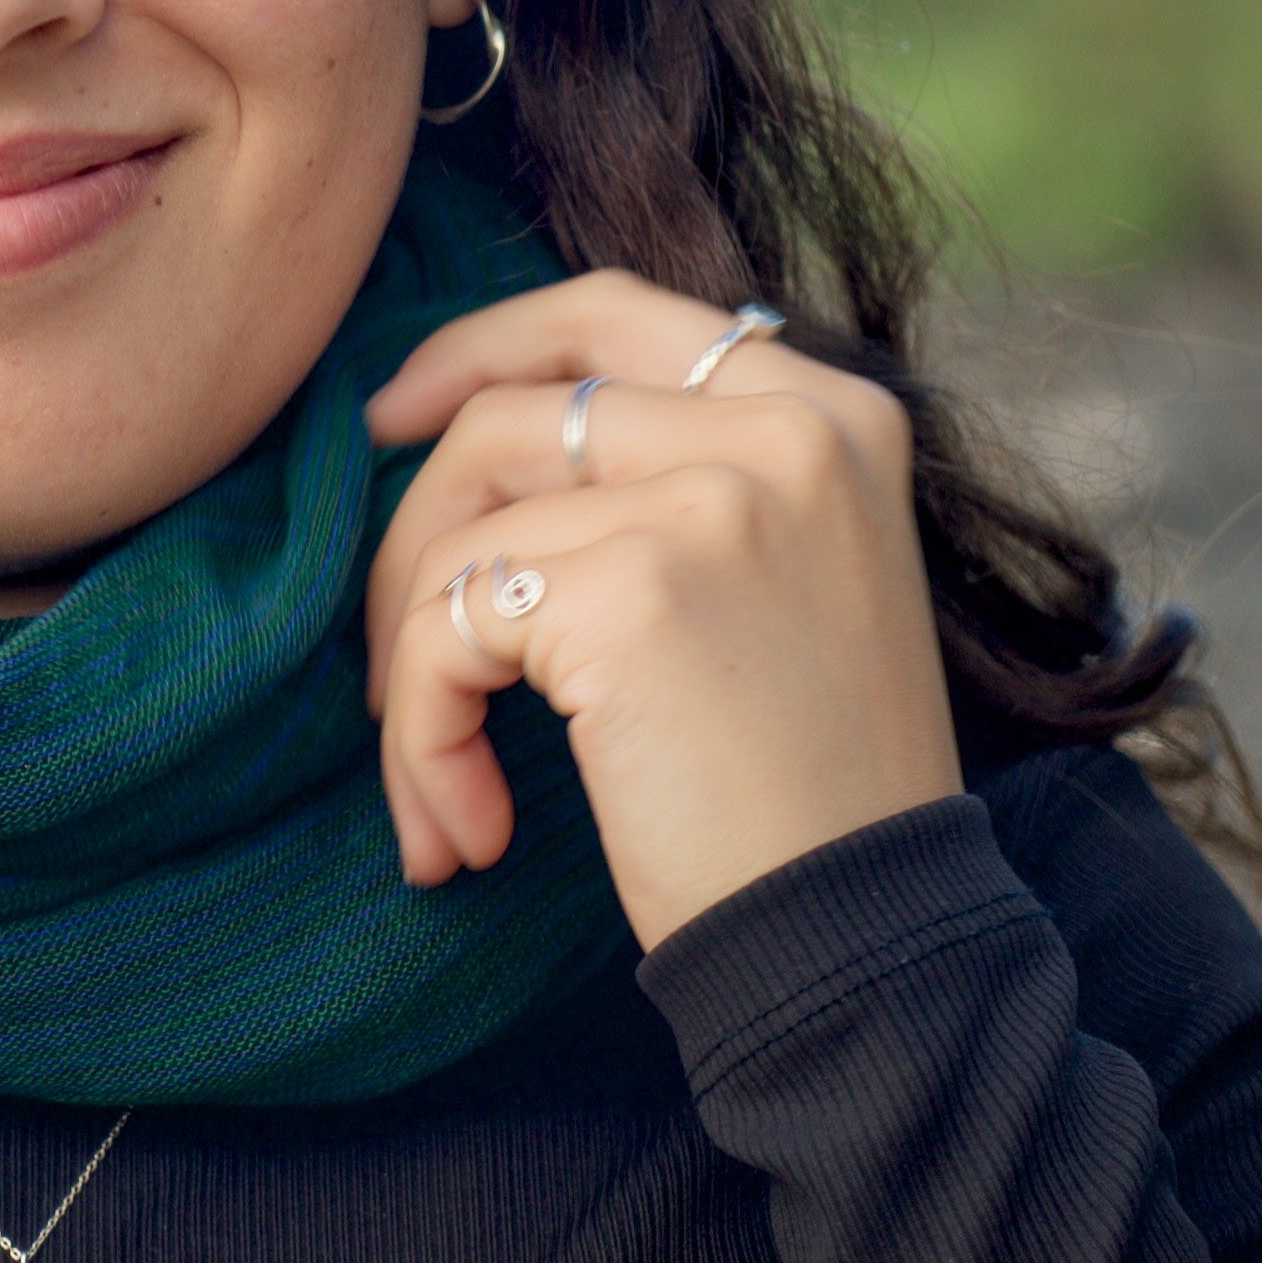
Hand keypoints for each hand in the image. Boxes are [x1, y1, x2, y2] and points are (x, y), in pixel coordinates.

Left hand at [361, 271, 961, 949]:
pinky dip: (425, 732)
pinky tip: (469, 828)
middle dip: (416, 532)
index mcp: (832, 413)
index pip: (610, 311)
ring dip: (415, 668)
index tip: (397, 413)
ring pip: (462, 536)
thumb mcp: (783, 579)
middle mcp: (783, 432)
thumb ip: (672, 478)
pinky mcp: (629, 592)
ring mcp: (708, 502)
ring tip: (441, 787)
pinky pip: (448, 629)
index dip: (482, 346)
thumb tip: (466, 420)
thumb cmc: (806, 787)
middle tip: (389, 654)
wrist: (873, 951)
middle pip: (508, 416)